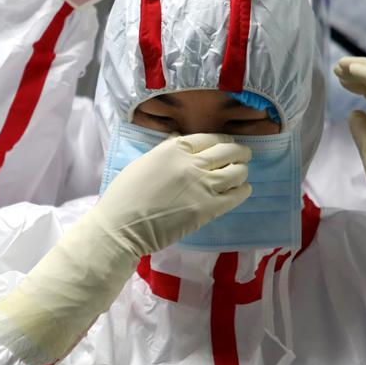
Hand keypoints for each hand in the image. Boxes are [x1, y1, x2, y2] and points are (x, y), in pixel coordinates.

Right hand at [93, 133, 251, 256]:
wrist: (122, 226)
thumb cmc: (124, 196)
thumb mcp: (143, 162)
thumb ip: (164, 150)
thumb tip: (179, 137)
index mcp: (173, 149)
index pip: (208, 138)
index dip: (221, 140)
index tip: (226, 144)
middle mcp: (191, 163)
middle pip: (227, 152)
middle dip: (239, 152)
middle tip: (243, 156)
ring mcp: (202, 186)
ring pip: (236, 172)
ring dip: (242, 171)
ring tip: (242, 173)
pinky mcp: (208, 209)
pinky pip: (235, 196)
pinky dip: (242, 190)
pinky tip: (243, 190)